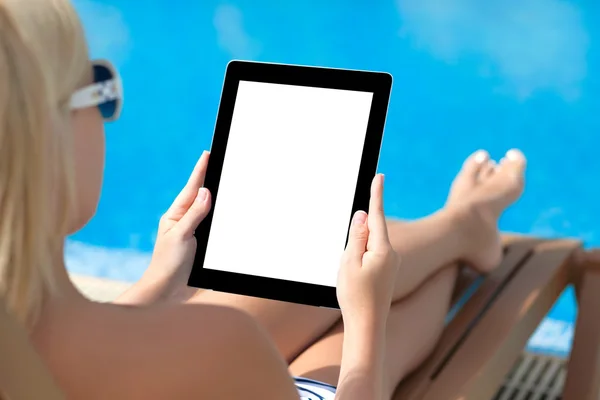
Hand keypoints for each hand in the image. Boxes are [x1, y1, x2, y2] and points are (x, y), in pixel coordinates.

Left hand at [141, 151, 211, 299]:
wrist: (167, 292)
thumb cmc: (168, 264)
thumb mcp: (181, 235)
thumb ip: (194, 214)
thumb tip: (205, 191)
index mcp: (176, 215)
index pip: (191, 188)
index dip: (200, 170)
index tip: (207, 153)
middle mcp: (185, 221)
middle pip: (200, 195)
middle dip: (209, 178)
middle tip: (217, 159)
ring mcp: (194, 233)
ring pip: (208, 210)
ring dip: (215, 197)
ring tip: (223, 180)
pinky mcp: (202, 246)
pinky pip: (214, 227)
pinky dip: (220, 217)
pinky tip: (226, 214)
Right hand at [337, 174, 398, 327]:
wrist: (367, 325)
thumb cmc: (355, 296)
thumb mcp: (349, 262)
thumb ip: (357, 236)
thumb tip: (363, 215)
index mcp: (383, 249)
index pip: (377, 215)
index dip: (376, 194)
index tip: (380, 176)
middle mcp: (391, 254)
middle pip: (370, 232)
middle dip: (355, 240)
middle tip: (350, 269)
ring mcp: (391, 263)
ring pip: (368, 245)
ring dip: (355, 254)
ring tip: (352, 281)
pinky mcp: (387, 271)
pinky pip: (370, 256)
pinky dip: (360, 261)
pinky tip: (356, 282)